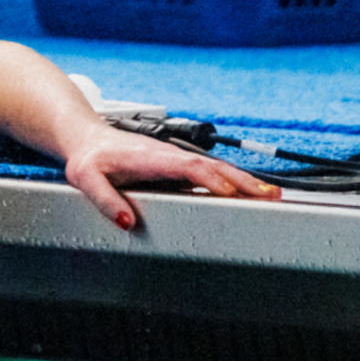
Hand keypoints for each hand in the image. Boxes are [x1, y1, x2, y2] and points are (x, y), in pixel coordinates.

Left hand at [60, 123, 279, 230]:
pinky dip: (231, 182)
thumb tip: (126, 221)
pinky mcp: (175, 167)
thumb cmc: (88, 159)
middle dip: (243, 181)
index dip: (212, 179)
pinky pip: (209, 173)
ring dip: (244, 181)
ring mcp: (174, 161)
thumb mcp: (85, 179)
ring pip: (216, 169)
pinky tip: (247, 192)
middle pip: (213, 167)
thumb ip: (105, 200)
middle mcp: (168, 157)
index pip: (188, 167)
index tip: (232, 194)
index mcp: (151, 158)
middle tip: (272, 195)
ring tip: (273, 195)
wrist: (86, 139)